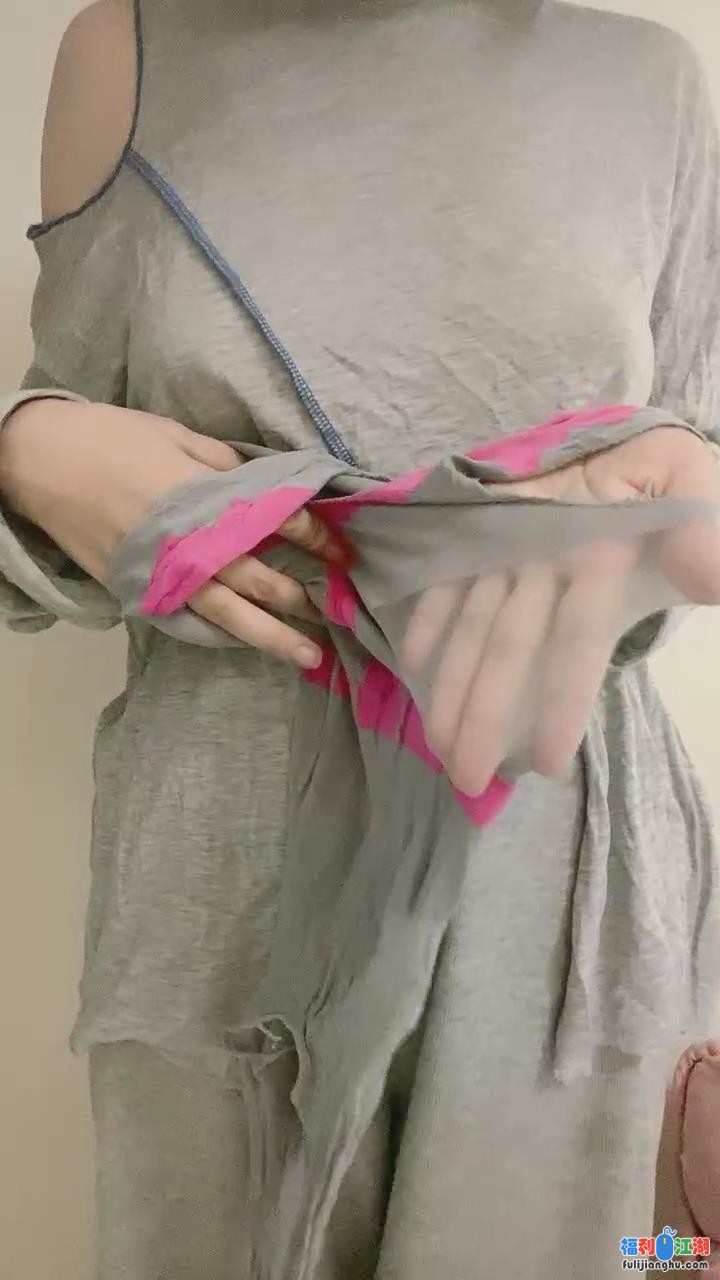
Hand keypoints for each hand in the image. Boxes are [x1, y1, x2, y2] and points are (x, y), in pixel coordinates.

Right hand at [0, 399, 338, 667]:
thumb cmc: (112, 439)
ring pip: (229, 616)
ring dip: (273, 637)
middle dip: (303, 597)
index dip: (317, 538)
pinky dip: (220, 638)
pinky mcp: (138, 593)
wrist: (41, 463)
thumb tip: (269, 484)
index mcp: (208, 498)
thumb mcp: (178, 435)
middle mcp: (192, 544)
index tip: (342, 552)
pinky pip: (187, 625)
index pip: (279, 523)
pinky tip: (246, 645)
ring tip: (309, 655)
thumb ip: (228, 464)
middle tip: (339, 612)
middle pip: (261, 580)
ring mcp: (164, 575)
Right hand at [401, 427, 719, 793]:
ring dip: (449, 683)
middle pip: (509, 643)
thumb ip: (705, 535)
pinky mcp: (486, 535)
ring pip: (472, 622)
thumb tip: (711, 582)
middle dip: (482, 713)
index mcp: (599, 547)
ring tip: (436, 744)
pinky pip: (449, 580)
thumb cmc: (666, 476)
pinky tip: (411, 666)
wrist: (626, 434)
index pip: (575, 637)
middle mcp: (543, 551)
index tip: (543, 762)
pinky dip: (427, 618)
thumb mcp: (696, 488)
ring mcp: (507, 543)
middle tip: (466, 779)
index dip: (557, 700)